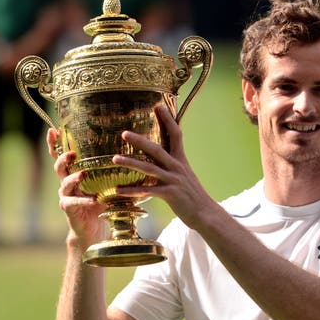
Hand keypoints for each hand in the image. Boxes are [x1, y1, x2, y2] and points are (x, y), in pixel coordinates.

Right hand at [47, 128, 106, 248]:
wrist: (93, 228)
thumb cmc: (102, 203)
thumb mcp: (109, 185)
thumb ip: (117, 173)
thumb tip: (139, 158)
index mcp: (74, 173)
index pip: (61, 155)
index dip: (56, 143)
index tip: (53, 130)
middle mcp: (67, 183)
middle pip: (59, 166)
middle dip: (63, 158)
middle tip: (72, 153)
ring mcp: (66, 196)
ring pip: (64, 183)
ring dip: (74, 178)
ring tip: (83, 174)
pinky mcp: (69, 209)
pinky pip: (73, 202)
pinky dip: (83, 200)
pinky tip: (92, 200)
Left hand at [113, 105, 216, 229]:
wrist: (205, 214)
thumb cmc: (192, 195)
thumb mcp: (184, 175)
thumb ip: (172, 164)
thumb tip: (160, 155)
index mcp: (181, 160)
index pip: (175, 134)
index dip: (167, 120)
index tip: (158, 106)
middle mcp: (177, 167)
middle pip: (157, 149)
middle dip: (140, 140)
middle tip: (124, 133)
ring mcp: (174, 180)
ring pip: (149, 169)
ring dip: (130, 163)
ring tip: (114, 159)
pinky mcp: (171, 194)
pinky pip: (148, 191)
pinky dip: (132, 191)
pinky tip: (117, 190)